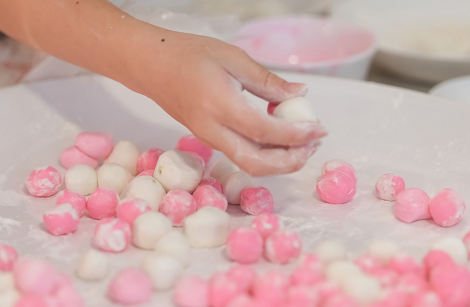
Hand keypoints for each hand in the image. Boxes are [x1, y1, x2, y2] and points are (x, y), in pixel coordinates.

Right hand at [125, 30, 326, 176]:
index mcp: (220, 105)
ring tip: (303, 144)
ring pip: (249, 164)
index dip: (296, 135)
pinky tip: (279, 138)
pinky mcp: (207, 140)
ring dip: (280, 162)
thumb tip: (300, 94)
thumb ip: (268, 81)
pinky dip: (265, 155)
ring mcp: (208, 139)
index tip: (319, 129)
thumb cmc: (188, 55)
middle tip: (314, 144)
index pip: (265, 132)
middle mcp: (213, 130)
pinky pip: (240, 156)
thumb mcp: (233, 58)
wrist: (149, 65)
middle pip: (257, 163)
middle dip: (291, 160)